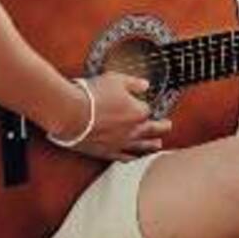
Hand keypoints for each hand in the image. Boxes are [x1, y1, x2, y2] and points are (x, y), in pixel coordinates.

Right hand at [49, 73, 171, 160]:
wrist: (70, 113)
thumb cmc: (91, 95)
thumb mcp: (115, 80)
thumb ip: (133, 83)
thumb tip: (145, 85)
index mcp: (138, 112)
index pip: (148, 109)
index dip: (146, 105)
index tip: (145, 103)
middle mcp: (133, 130)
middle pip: (152, 129)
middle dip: (162, 127)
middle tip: (168, 126)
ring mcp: (120, 142)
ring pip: (141, 146)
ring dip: (151, 145)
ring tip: (158, 145)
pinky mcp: (106, 151)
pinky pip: (123, 157)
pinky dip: (131, 157)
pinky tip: (133, 157)